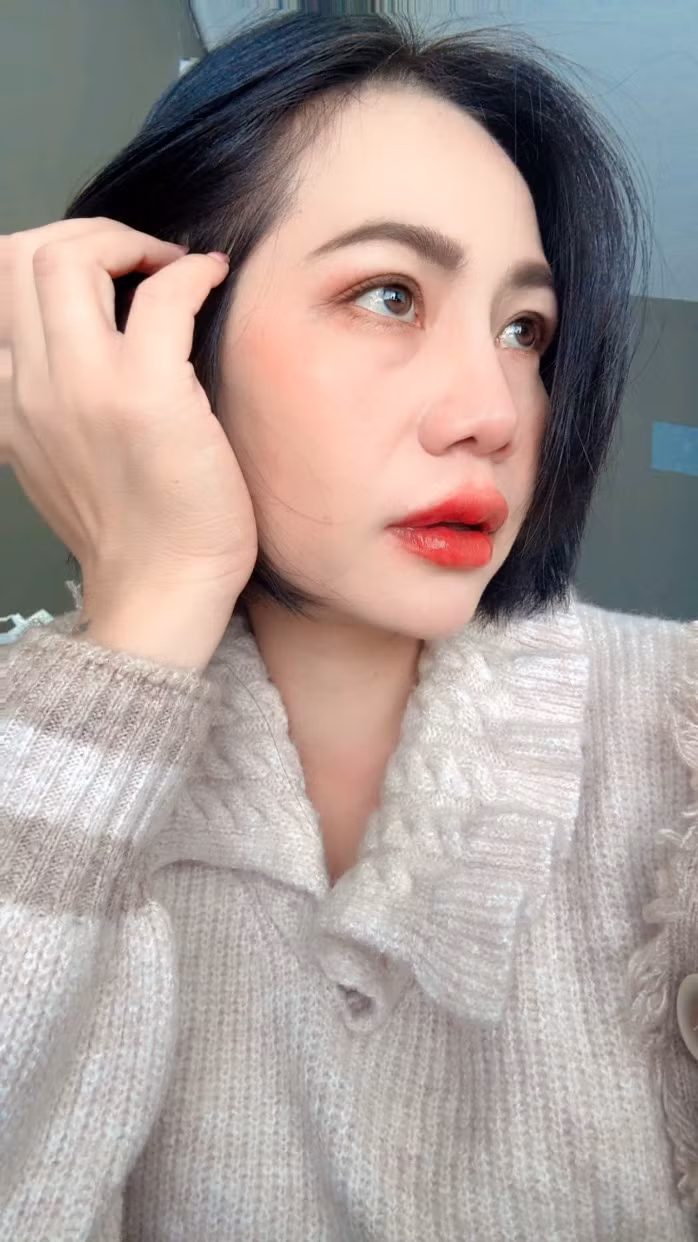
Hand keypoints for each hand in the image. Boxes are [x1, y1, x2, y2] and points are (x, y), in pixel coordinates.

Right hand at [1, 219, 257, 664]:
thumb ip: (47, 402)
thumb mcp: (56, 461)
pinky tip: (213, 282)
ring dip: (131, 242)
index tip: (111, 280)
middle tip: (144, 259)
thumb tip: (76, 347)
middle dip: (91, 234)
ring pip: (72, 258)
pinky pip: (163, 294)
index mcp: (9, 400)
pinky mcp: (149, 396)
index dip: (58, 261)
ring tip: (172, 267)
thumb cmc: (136, 530)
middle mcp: (32, 387)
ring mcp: (85, 388)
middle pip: (26, 255)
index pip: (0, 284)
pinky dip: (192, 272)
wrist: (163, 591)